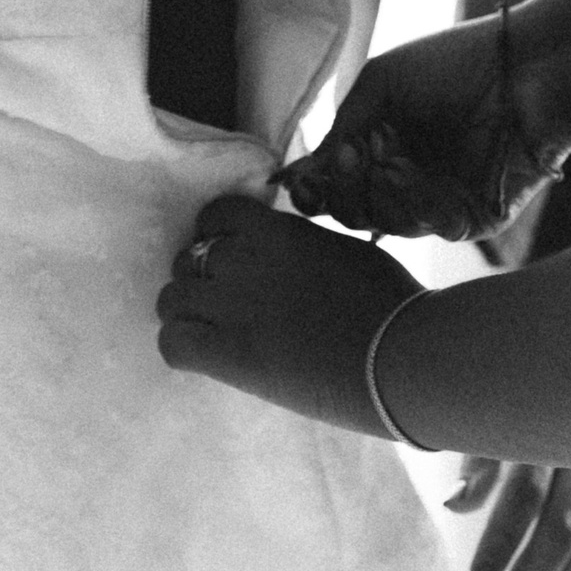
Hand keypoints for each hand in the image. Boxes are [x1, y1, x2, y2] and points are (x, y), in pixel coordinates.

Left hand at [156, 193, 421, 432]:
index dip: (216, 236)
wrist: (399, 356)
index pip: (215, 215)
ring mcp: (231, 306)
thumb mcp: (341, 250)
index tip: (231, 256)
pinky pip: (173, 343)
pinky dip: (181, 346)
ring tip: (212, 331)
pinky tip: (207, 355)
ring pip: (172, 299)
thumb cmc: (389, 303)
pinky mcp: (229, 355)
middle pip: (187, 258)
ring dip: (187, 312)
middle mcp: (243, 260)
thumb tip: (289, 257)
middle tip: (226, 302)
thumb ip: (301, 247)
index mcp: (274, 231)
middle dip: (202, 277)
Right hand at [278, 14, 560, 242]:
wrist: (520, 72)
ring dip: (379, 193)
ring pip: (388, 225)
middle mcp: (406, 176)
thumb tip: (299, 175)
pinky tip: (415, 174)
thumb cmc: (451, 64)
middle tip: (348, 159)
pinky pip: (429, 227)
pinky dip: (414, 203)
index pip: (337, 183)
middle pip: (356, 212)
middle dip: (343, 192)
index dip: (315, 188)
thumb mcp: (380, 84)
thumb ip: (341, 128)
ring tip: (390, 157)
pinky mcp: (470, 218)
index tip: (301, 181)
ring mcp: (438, 200)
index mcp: (382, 144)